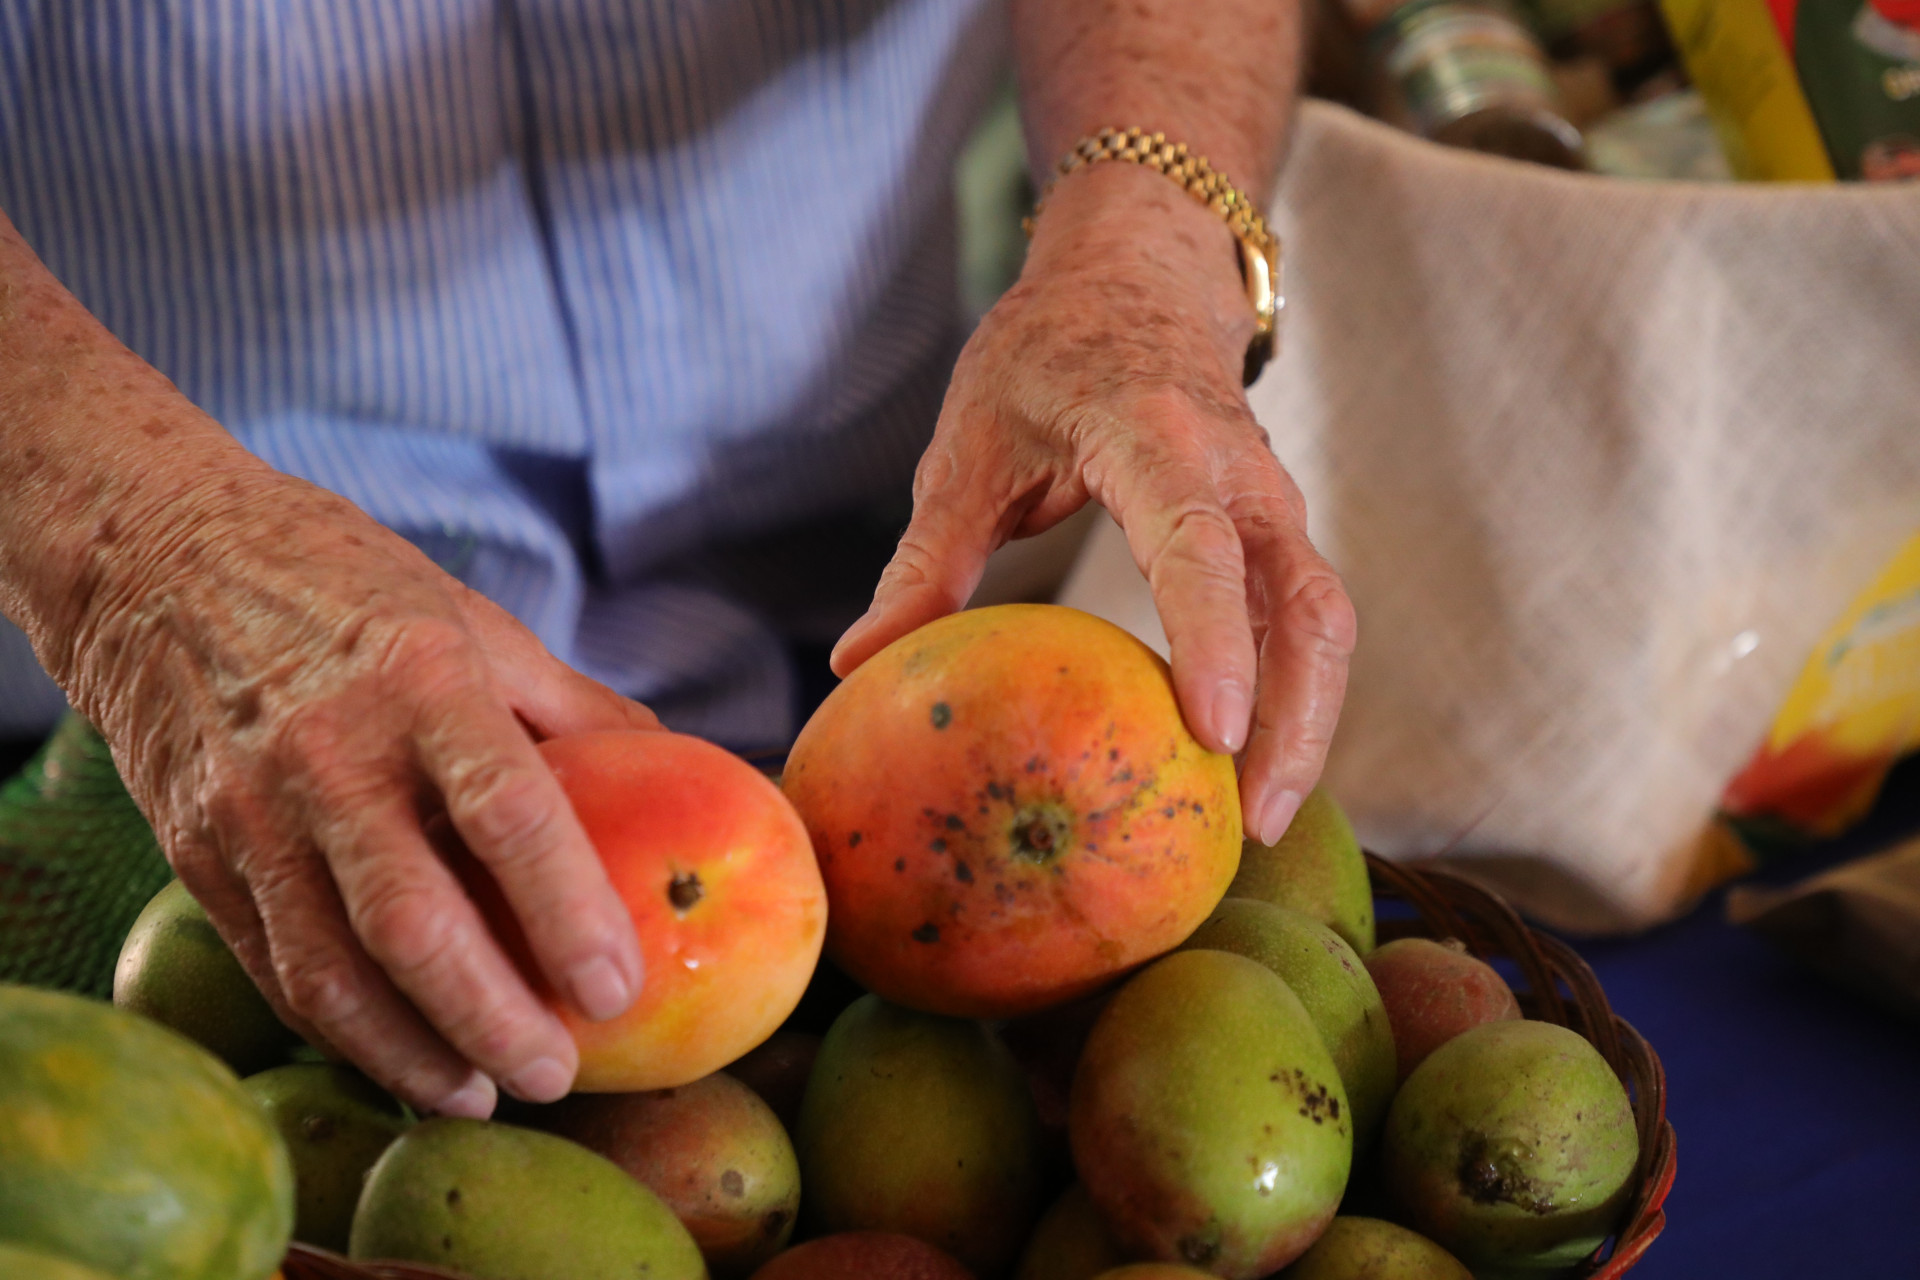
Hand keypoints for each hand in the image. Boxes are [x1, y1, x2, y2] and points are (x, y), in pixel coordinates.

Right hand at [66, 464, 655, 1115]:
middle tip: (561, 1073)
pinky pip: (275, 965)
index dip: (568, 910)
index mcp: (420, 679)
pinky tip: (403, 1060)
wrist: (153, 557)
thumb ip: (573, 708)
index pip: (506, 812)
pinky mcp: (195, 852)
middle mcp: (328, 753)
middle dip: (493, 1017)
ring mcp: (250, 810)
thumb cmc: (346, 587)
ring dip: (413, 1051)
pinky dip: (343, 1030)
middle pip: (415, 921)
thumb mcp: (473, 618)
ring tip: (484, 1093)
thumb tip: (687, 775)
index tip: (619, 988)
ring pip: (332, 969)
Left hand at [832, 162, 1354, 844]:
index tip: (1211, 731)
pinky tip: (1249, 765)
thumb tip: (857, 664)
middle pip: (1306, 604)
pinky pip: (1304, 618)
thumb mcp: (971, 441)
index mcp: (1159, 438)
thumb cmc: (1046, 353)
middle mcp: (1240, 473)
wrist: (1138, 275)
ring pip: (1323, 619)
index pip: (1201, 548)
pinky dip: (1293, 694)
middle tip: (1250, 824)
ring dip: (1308, 720)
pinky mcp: (1278, 530)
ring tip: (1257, 821)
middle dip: (1296, 718)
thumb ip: (928, 556)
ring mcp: (1274, 501)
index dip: (1212, 640)